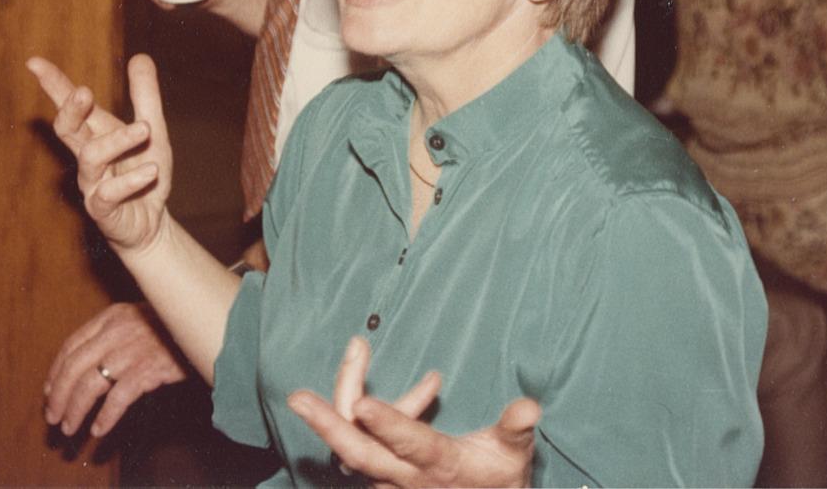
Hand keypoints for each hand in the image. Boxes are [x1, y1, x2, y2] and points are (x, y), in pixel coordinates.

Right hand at [26, 54, 171, 255]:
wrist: (152, 222)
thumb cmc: (144, 172)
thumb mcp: (153, 130)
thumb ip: (145, 96)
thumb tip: (140, 55)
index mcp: (97, 133)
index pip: (70, 105)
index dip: (54, 85)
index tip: (34, 62)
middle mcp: (89, 157)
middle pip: (67, 130)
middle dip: (71, 111)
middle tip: (84, 93)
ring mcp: (92, 184)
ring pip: (91, 158)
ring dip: (117, 141)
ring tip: (145, 129)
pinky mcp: (103, 210)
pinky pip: (107, 194)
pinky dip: (129, 180)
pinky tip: (151, 171)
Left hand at [44, 302, 186, 436]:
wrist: (209, 322)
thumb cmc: (174, 325)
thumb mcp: (140, 317)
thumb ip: (114, 333)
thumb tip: (87, 364)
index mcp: (111, 316)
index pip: (72, 345)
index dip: (56, 371)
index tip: (49, 391)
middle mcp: (117, 331)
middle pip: (74, 366)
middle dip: (58, 396)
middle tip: (53, 417)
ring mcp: (132, 350)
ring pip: (90, 384)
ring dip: (75, 410)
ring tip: (70, 428)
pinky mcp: (149, 369)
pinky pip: (118, 397)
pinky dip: (106, 416)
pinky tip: (100, 429)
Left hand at [287, 336, 538, 487]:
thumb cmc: (499, 479)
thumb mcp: (514, 455)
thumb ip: (516, 429)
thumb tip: (528, 406)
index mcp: (439, 465)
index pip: (409, 443)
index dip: (388, 423)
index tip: (365, 404)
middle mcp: (405, 477)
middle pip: (359, 452)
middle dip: (327, 423)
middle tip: (297, 397)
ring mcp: (388, 479)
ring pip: (354, 442)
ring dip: (343, 399)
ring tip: (358, 350)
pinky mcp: (381, 475)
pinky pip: (362, 440)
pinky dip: (366, 409)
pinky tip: (382, 377)